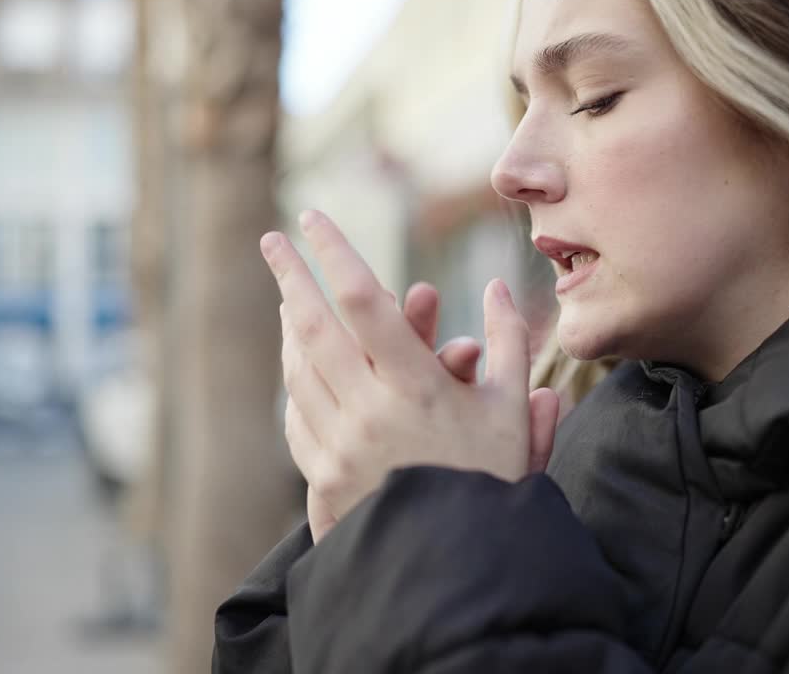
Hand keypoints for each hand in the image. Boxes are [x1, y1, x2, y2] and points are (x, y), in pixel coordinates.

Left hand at [264, 211, 558, 531]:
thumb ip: (510, 343)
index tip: (313, 219)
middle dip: (291, 277)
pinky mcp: (324, 478)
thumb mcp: (514, 411)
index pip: (364, 302)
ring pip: (300, 370)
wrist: (459, 569)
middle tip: (274, 242)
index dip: (335, 253)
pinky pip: (298, 417)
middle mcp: (369, 412)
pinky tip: (298, 365)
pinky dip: (296, 382)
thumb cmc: (494, 483)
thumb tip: (500, 286)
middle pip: (314, 327)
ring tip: (290, 297)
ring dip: (292, 327)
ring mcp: (340, 447)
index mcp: (418, 388)